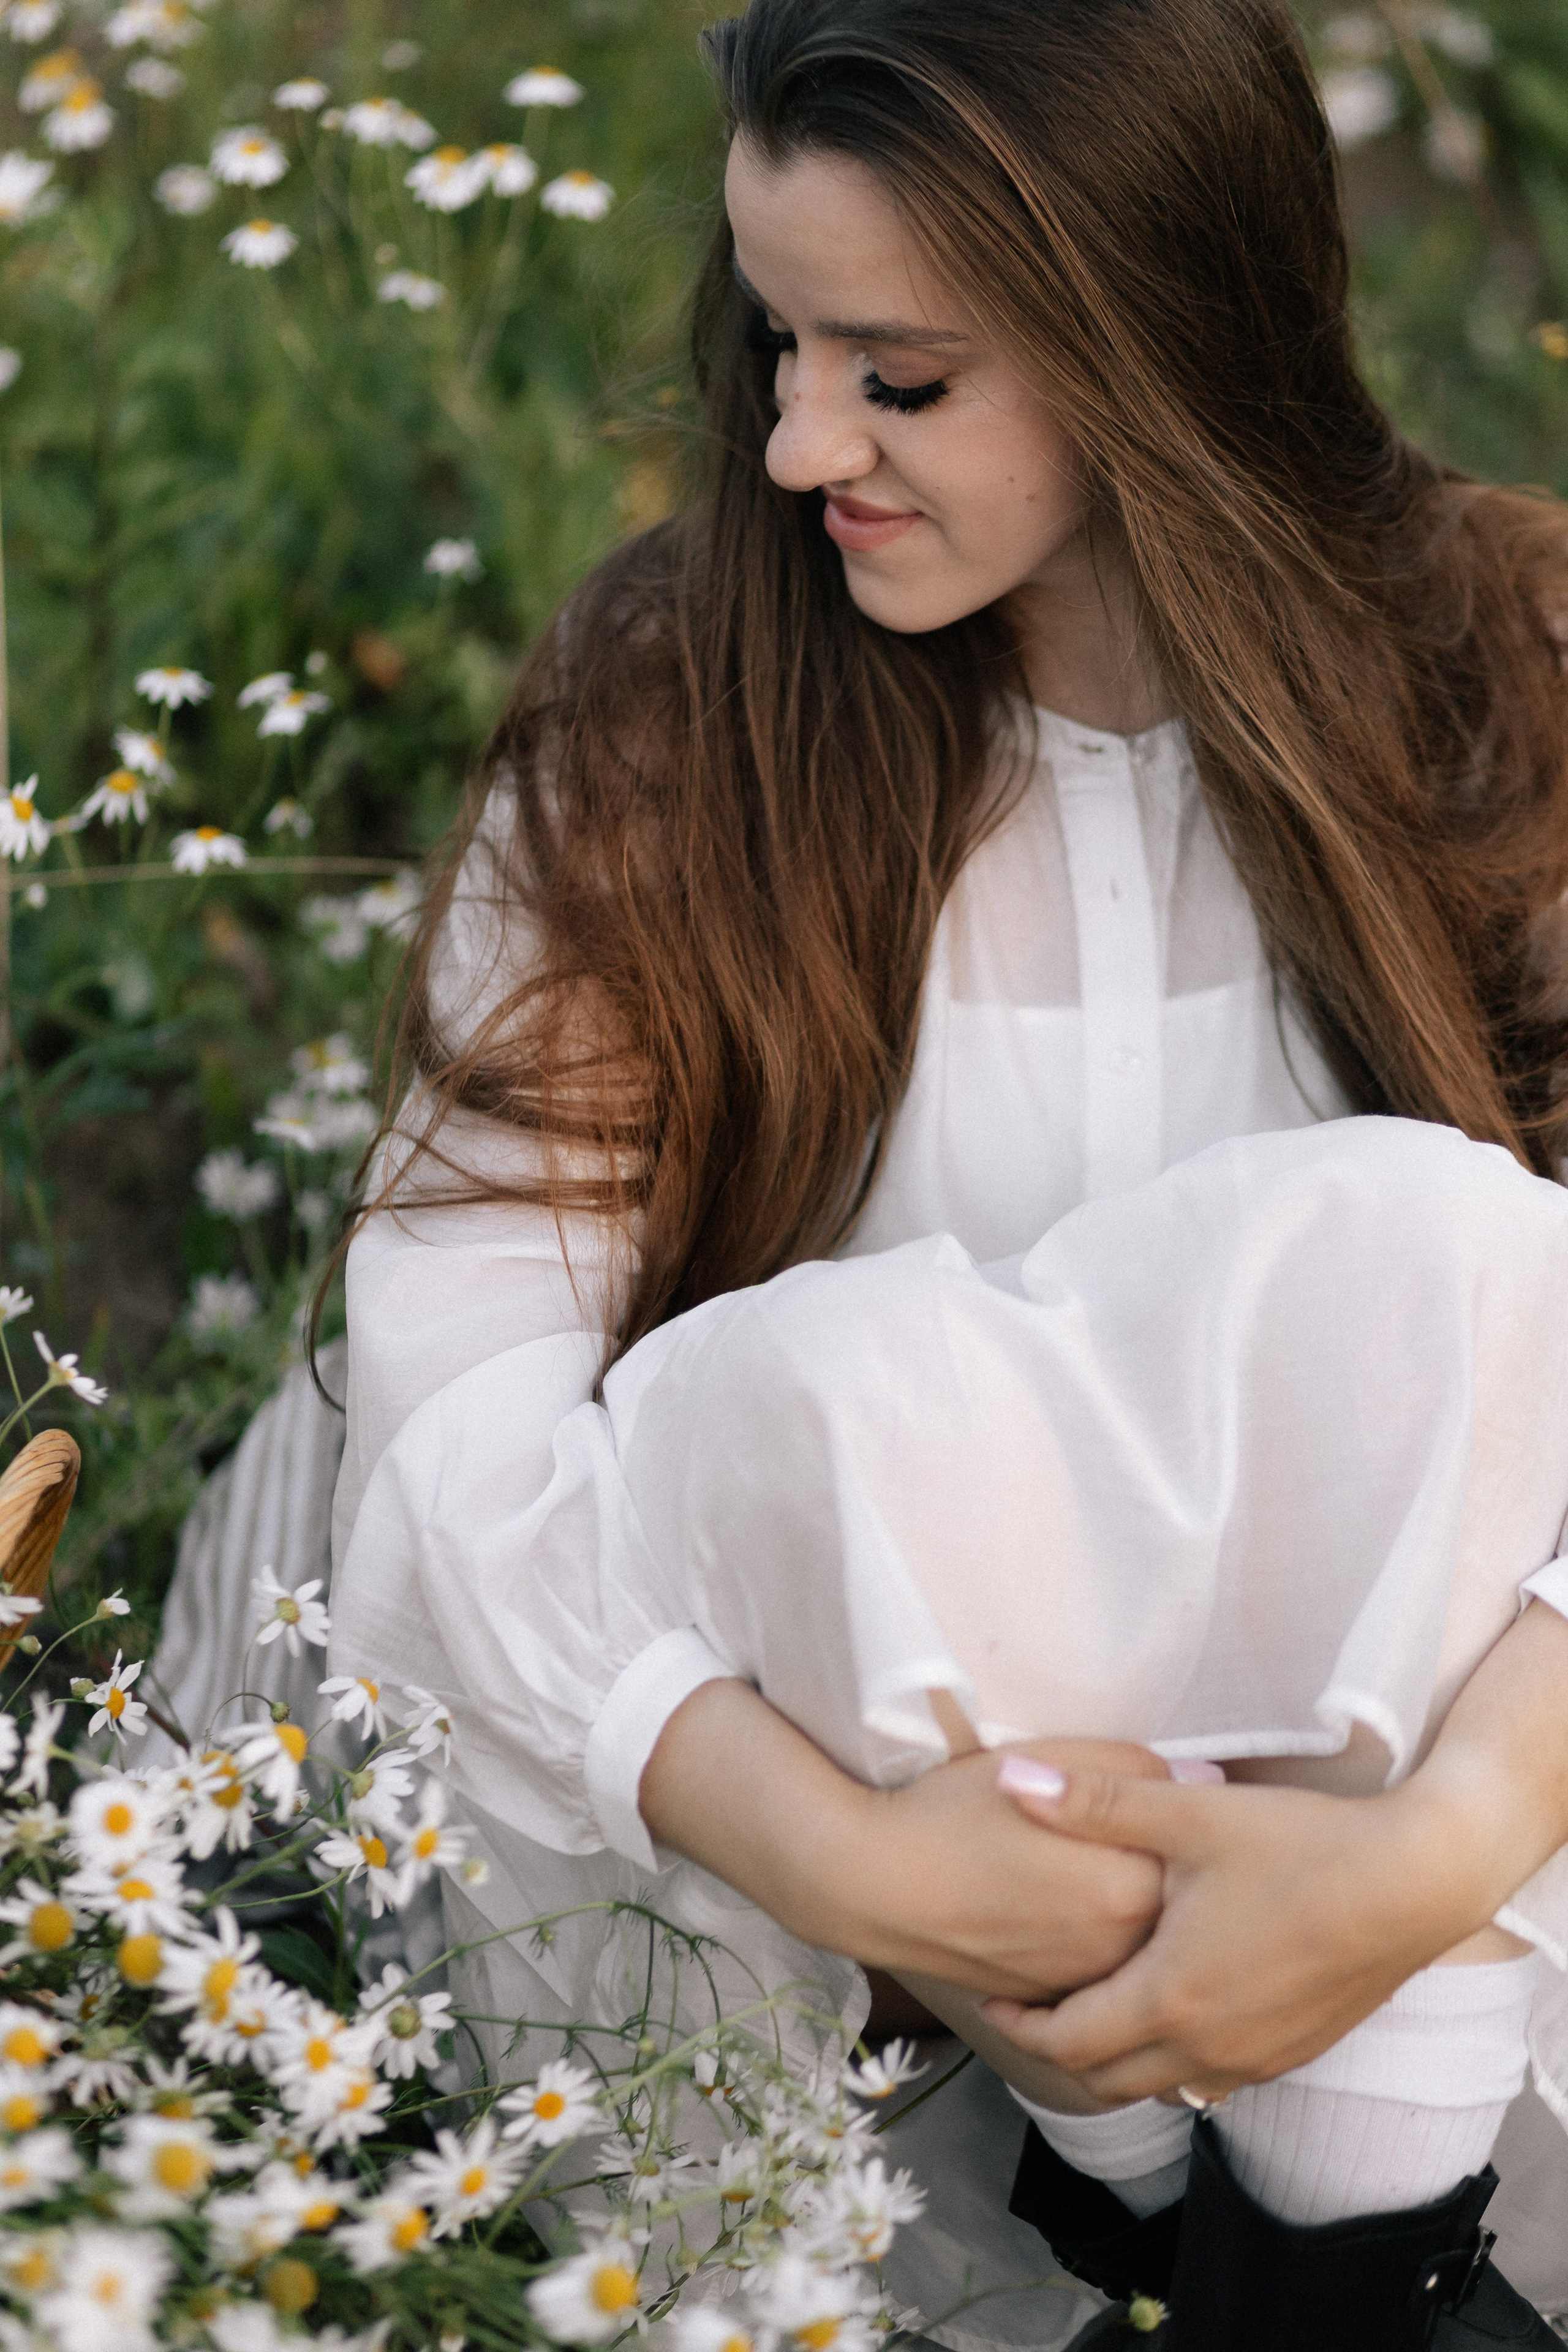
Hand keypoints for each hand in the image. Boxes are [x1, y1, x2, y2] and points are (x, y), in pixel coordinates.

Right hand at [837, 1736, 1176, 1997]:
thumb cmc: (957, 1811)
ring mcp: (1086, 1987)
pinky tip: (1059, 1908)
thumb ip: (1135, 1769)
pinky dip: (1093, 1946)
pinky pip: (1097, 1974)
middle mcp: (1122, 1953)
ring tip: (1087, 1869)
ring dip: (1133, 1913)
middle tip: (1126, 1834)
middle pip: (1177, 1909)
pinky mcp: (1050, 2004)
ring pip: (1139, 1946)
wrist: (875, 1884)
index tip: (1162, 1806)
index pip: (1195, 1857)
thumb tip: (1205, 1781)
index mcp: (1134, 1888)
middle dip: (1165, 1873)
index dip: (1181, 1825)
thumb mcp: (1048, 1760)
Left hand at [979, 1761, 1489, 2101]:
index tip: (993, 1997)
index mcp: (1171, 1997)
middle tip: (1031, 2003)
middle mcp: (1208, 2047)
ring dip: (1117, 2057)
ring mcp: (1256, 2058)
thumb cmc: (1303, 1846)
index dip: (1019, 2024)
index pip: (1068, 2041)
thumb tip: (1011, 1783)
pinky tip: (1171, 2003)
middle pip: (1106, 2078)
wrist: (1416, 1881)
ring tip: (1094, 2001)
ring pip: (1160, 2084)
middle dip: (1059, 2047)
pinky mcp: (1293, 2051)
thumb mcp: (1190, 1816)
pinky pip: (1210, 2077)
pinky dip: (1171, 2056)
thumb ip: (1096, 1802)